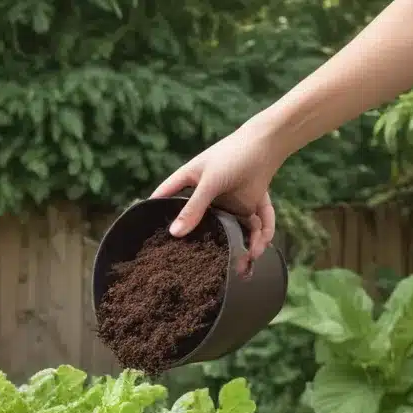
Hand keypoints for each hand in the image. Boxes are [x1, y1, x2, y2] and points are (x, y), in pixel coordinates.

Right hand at [151, 117, 284, 272]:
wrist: (267, 143)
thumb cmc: (232, 155)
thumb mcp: (209, 182)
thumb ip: (193, 208)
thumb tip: (173, 233)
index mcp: (190, 182)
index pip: (166, 198)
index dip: (155, 213)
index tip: (145, 233)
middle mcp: (208, 197)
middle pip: (203, 226)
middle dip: (208, 246)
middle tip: (204, 268)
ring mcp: (229, 203)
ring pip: (234, 230)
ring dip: (244, 245)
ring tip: (247, 262)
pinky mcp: (249, 205)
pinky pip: (255, 224)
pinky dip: (261, 234)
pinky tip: (261, 246)